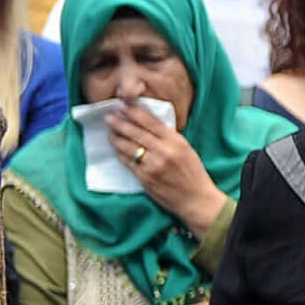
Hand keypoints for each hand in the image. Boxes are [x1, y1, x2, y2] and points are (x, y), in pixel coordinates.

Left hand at [107, 103, 227, 238]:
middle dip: (120, 123)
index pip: (151, 123)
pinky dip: (120, 154)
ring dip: (116, 138)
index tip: (123, 106)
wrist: (195, 199)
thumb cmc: (193, 173)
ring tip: (110, 132)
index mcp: (176, 142)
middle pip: (136, 133)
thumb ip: (170, 138)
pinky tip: (116, 149)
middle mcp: (163, 151)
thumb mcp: (187, 150)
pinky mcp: (144, 178)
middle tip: (108, 116)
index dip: (135, 113)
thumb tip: (149, 126)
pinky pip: (128, 162)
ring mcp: (152, 165)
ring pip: (128, 147)